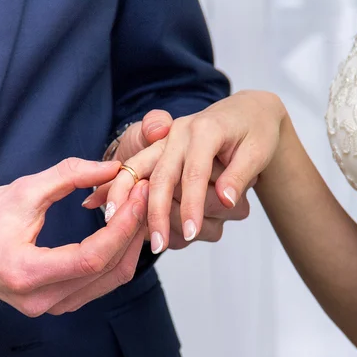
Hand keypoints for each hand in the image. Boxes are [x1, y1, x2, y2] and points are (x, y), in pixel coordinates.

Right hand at [0, 158, 148, 316]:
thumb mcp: (22, 190)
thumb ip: (69, 175)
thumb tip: (112, 167)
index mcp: (28, 273)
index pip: (92, 257)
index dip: (122, 226)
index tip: (139, 195)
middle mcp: (43, 300)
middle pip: (109, 270)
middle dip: (133, 230)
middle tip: (145, 195)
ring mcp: (53, 306)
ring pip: (111, 279)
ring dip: (130, 243)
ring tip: (139, 209)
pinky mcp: (60, 303)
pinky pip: (101, 283)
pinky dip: (117, 255)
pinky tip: (123, 230)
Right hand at [87, 91, 285, 252]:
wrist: (244, 109)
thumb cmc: (255, 129)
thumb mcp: (258, 149)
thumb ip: (239, 174)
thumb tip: (227, 200)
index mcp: (205, 130)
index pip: (194, 175)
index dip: (190, 206)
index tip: (190, 234)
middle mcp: (179, 133)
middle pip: (160, 177)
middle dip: (156, 214)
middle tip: (157, 246)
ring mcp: (165, 139)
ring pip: (139, 171)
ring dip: (130, 201)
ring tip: (125, 232)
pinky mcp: (158, 147)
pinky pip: (134, 167)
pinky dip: (117, 186)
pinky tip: (98, 204)